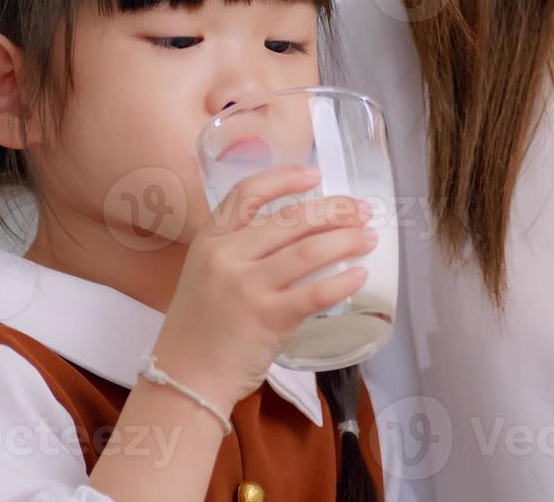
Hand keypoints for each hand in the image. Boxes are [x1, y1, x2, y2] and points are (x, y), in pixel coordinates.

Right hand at [152, 166, 375, 407]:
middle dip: (334, 210)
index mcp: (210, 239)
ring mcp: (246, 287)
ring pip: (308, 250)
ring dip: (346, 240)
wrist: (185, 378)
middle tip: (361, 211)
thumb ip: (240, 250)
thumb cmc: (201, 327)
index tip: (316, 175)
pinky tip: (359, 276)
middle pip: (290, 218)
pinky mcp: (267, 318)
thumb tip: (300, 230)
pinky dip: (342, 281)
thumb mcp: (206, 273)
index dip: (285, 178)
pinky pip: (315, 293)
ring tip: (369, 238)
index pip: (248, 192)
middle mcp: (226, 256)